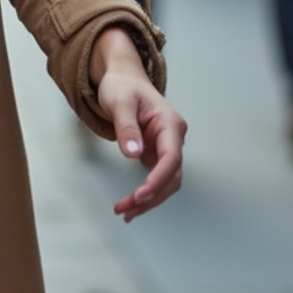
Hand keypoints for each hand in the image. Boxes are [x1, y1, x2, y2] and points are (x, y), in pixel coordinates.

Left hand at [90, 27, 186, 223]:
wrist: (122, 79)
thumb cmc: (121, 87)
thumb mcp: (119, 102)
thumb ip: (126, 127)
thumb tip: (133, 154)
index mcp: (170, 123)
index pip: (171, 157)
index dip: (158, 179)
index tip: (141, 194)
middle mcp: (173, 137)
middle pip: (171, 176)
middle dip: (150, 196)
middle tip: (125, 210)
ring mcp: (166, 147)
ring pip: (166, 182)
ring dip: (148, 199)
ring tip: (124, 212)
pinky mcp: (157, 154)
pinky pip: (156, 179)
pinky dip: (145, 193)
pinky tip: (131, 206)